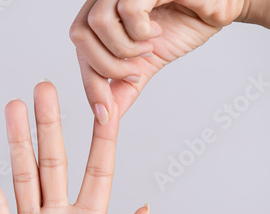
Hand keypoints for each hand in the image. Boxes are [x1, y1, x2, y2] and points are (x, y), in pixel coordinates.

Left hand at [69, 0, 252, 123]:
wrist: (219, 7)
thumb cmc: (182, 24)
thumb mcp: (146, 64)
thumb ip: (123, 87)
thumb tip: (104, 117)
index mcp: (101, 13)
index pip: (78, 46)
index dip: (89, 82)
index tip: (104, 112)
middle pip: (79, 35)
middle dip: (106, 66)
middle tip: (134, 72)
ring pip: (98, 22)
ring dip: (125, 48)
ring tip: (148, 47)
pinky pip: (126, 9)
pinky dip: (141, 31)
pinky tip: (156, 30)